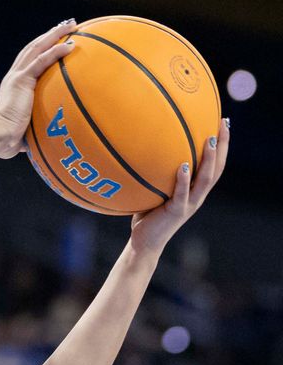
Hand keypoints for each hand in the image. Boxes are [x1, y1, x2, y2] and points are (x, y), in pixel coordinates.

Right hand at [0, 19, 76, 157]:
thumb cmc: (8, 139)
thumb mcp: (26, 128)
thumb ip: (37, 126)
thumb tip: (51, 139)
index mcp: (14, 85)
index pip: (29, 60)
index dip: (43, 48)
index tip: (57, 40)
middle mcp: (14, 76)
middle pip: (34, 48)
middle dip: (50, 34)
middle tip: (67, 25)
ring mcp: (17, 77)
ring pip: (37, 48)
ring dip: (54, 35)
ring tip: (70, 25)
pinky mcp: (21, 81)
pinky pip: (42, 61)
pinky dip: (56, 51)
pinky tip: (70, 45)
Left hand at [130, 119, 229, 253]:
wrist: (145, 242)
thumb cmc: (147, 214)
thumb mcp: (154, 190)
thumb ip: (155, 173)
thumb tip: (142, 146)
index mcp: (195, 189)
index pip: (214, 164)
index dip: (221, 145)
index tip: (223, 122)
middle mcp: (197, 195)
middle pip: (217, 167)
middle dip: (222, 145)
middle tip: (224, 124)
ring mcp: (189, 203)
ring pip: (206, 179)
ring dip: (209, 159)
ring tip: (209, 139)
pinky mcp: (177, 211)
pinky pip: (182, 193)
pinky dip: (184, 180)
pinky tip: (184, 166)